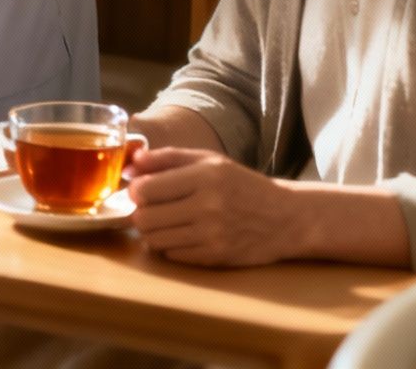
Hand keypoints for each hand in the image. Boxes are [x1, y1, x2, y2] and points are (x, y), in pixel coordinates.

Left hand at [126, 147, 299, 265]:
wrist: (286, 218)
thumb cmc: (241, 185)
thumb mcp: (208, 161)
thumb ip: (165, 158)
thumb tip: (129, 165)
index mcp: (204, 177)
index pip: (145, 190)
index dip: (135, 191)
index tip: (142, 190)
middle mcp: (208, 206)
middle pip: (144, 218)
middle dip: (140, 212)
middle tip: (150, 208)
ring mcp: (212, 235)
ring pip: (154, 239)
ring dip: (153, 231)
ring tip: (166, 221)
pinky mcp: (216, 257)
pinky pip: (172, 255)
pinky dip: (170, 246)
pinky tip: (183, 235)